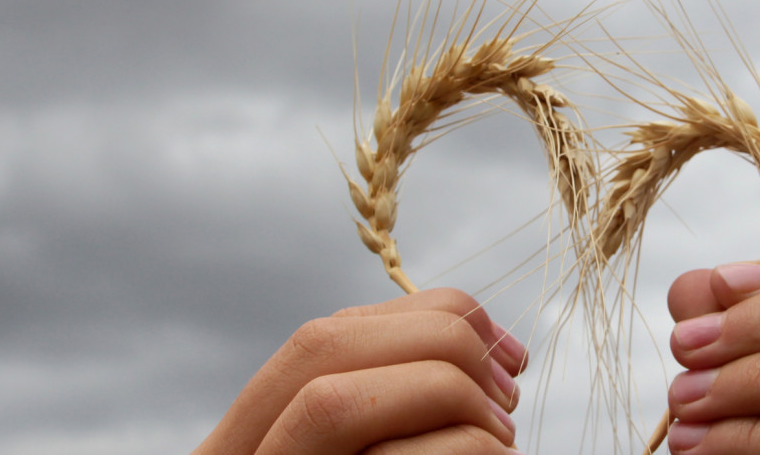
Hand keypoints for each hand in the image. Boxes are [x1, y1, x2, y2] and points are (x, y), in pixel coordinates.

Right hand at [194, 288, 526, 454]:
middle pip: (318, 349)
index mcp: (249, 443)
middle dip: (433, 341)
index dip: (422, 318)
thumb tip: (493, 351)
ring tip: (504, 433)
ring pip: (333, 403)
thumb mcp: (376, 448)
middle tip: (510, 383)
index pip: (320, 341)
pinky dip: (463, 449)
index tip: (503, 347)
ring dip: (445, 395)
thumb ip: (394, 408)